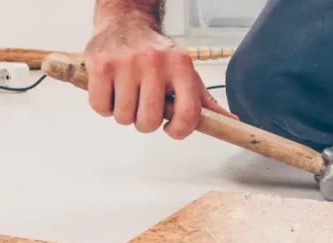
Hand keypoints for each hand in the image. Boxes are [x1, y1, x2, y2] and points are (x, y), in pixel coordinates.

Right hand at [83, 19, 234, 138]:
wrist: (126, 22)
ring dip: (124, 113)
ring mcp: (126, 63)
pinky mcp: (101, 66)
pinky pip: (101, 108)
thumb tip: (232, 121)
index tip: (170, 128)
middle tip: (143, 105)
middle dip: (144, 122)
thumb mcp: (185, 72)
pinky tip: (112, 89)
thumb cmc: (158, 54)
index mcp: (181, 66)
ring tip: (127, 93)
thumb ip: (205, 101)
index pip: (187, 114)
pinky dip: (104, 106)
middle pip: (148, 122)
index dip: (179, 131)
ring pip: (123, 118)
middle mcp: (155, 62)